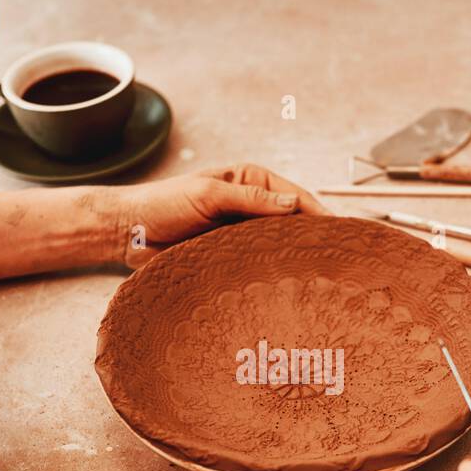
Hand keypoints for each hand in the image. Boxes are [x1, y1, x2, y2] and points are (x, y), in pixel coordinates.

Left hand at [99, 163, 330, 267]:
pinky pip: (259, 267)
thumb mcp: (208, 195)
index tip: (342, 234)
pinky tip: (287, 289)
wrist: (128, 232)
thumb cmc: (163, 203)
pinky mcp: (231, 259)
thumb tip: (294, 205)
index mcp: (252, 181)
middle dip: (314, 241)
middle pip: (294, 225)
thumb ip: (251, 200)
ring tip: (321, 280)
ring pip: (279, 248)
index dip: (321, 215)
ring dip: (295, 261)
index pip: (297, 198)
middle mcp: (252, 207)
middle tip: (340, 263)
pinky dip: (272, 275)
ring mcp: (243, 235)